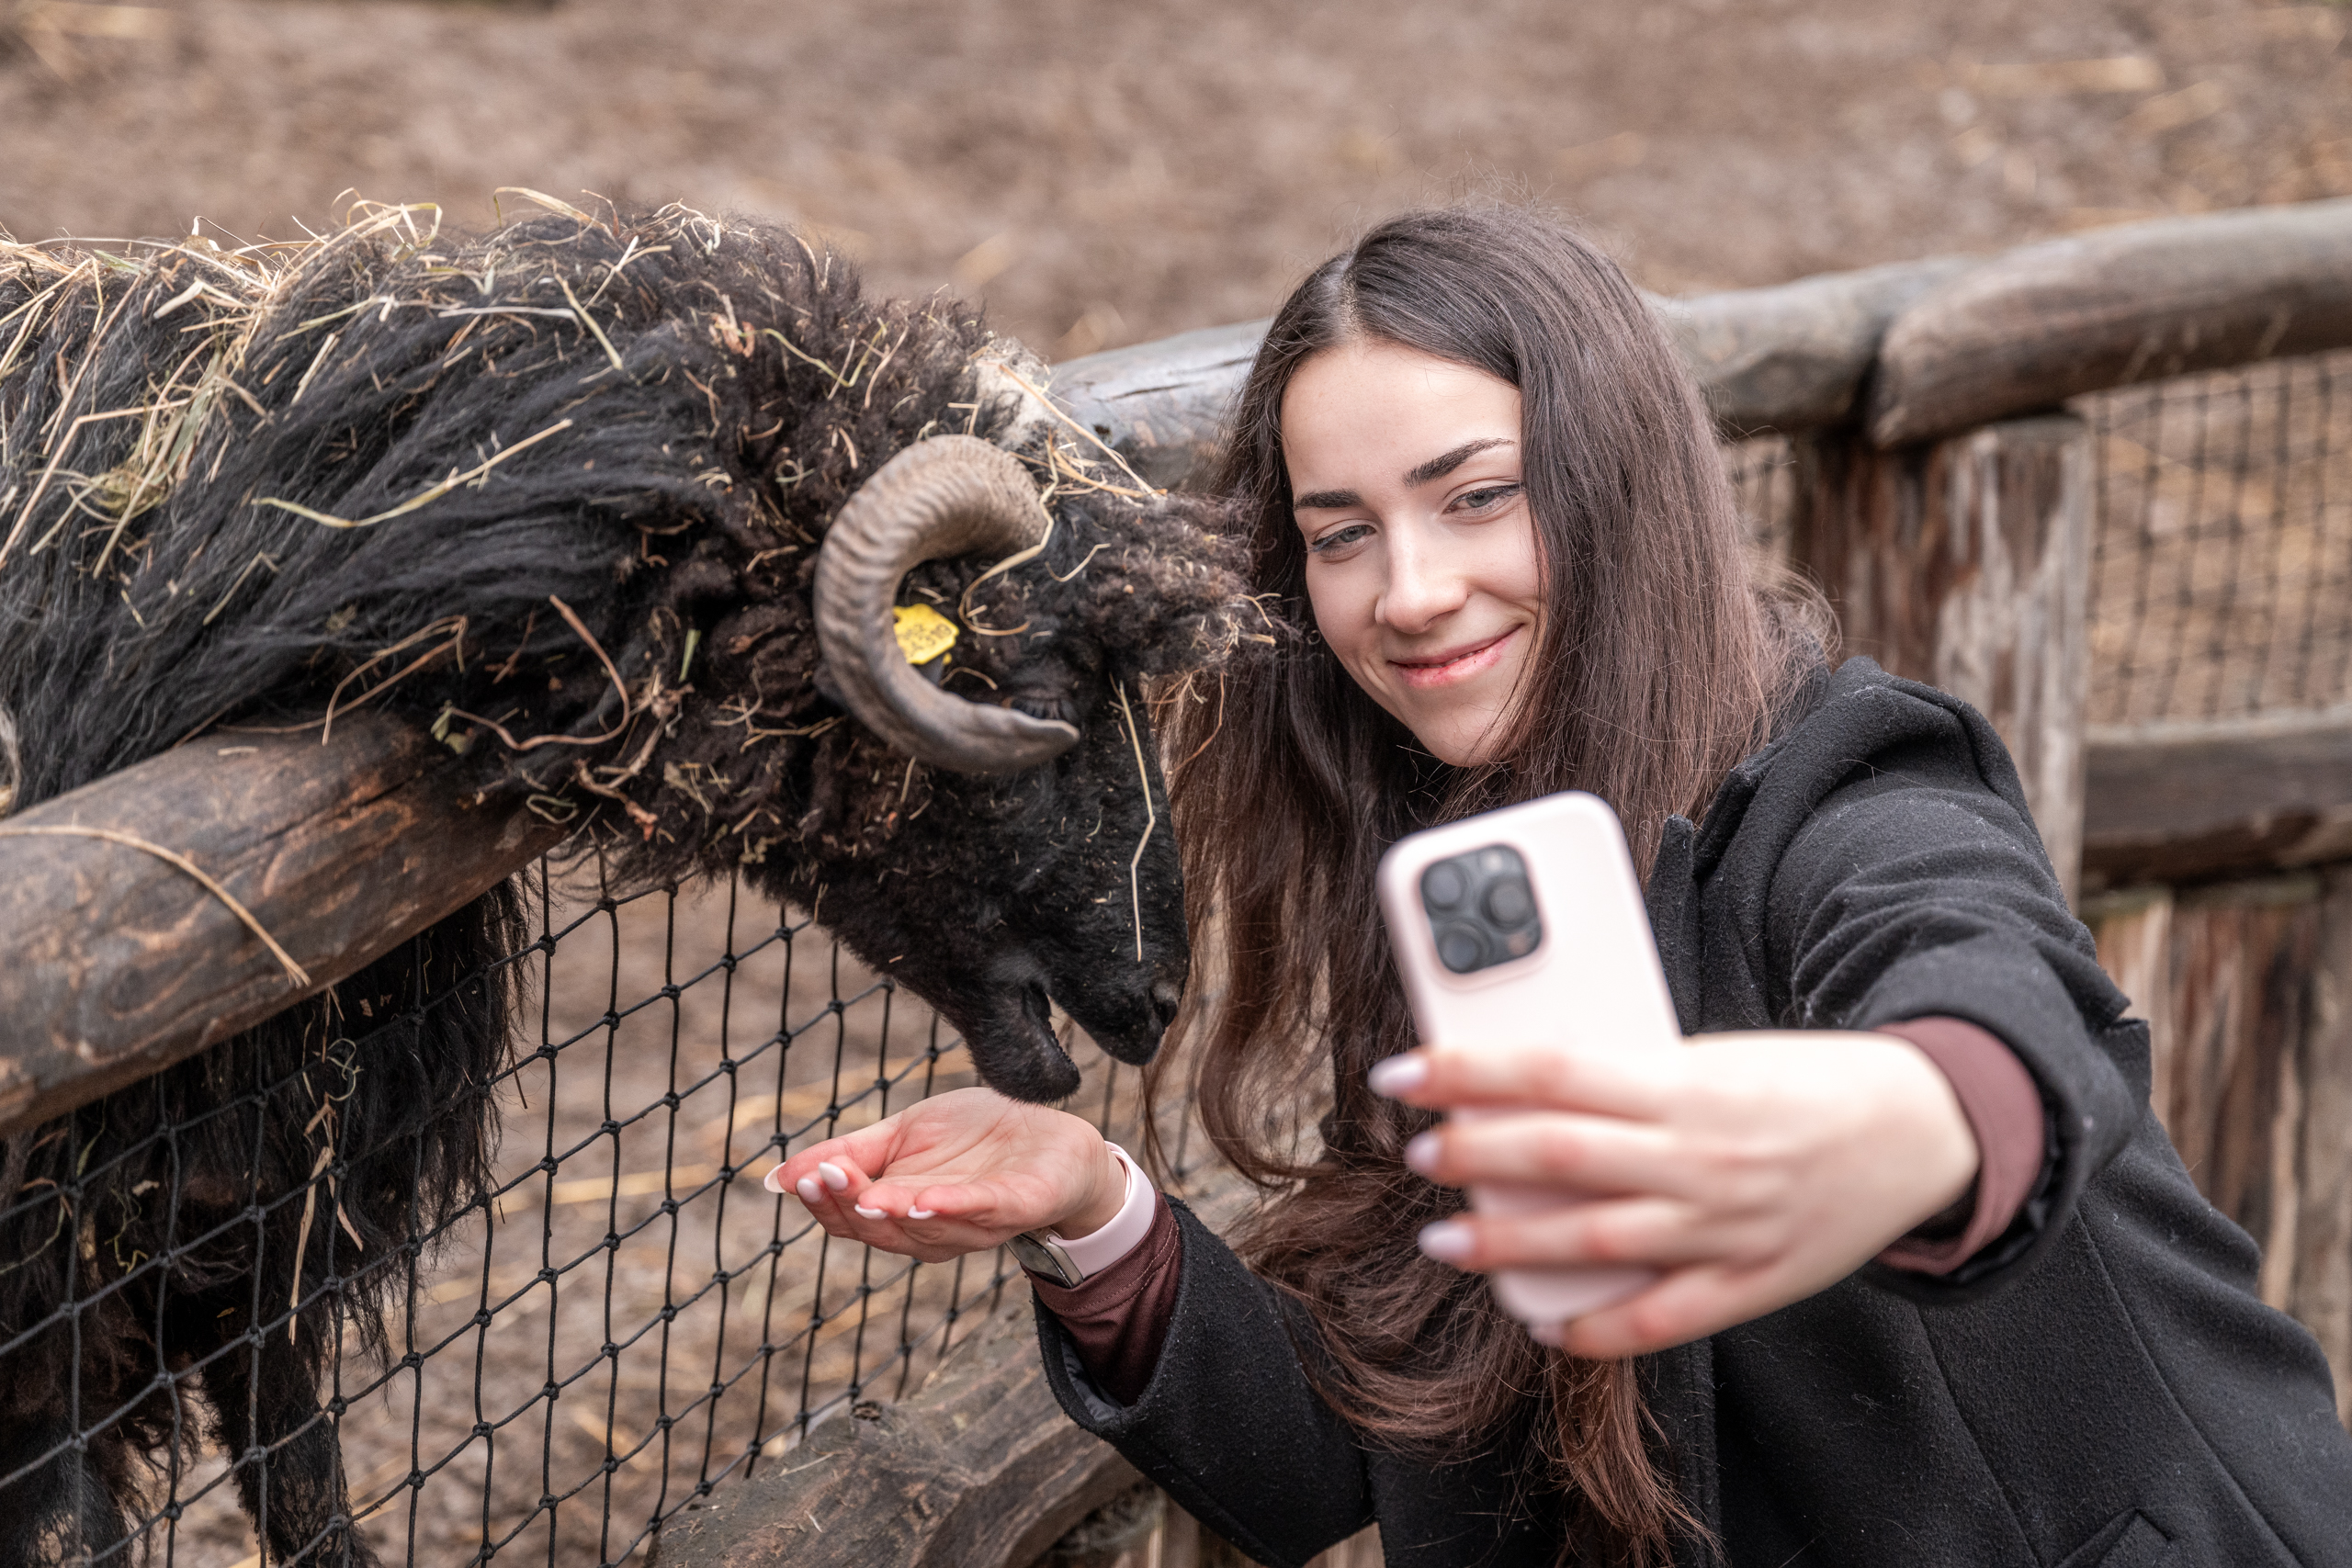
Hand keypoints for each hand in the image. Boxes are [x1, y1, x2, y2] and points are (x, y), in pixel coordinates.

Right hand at [762, 1088, 1125, 1263]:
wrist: (1051, 1126)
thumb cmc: (975, 1137)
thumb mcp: (903, 1134)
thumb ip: (850, 1154)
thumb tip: (778, 1178)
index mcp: (902, 1213)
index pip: (852, 1219)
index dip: (825, 1201)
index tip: (799, 1176)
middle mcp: (936, 1229)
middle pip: (883, 1231)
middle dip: (851, 1206)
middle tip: (823, 1177)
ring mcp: (979, 1223)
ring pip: (930, 1230)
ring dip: (896, 1214)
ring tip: (867, 1197)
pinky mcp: (1019, 1206)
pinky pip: (984, 1212)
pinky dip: (954, 1208)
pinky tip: (926, 1198)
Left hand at [1372, 1031, 1977, 1357]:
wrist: (1925, 1127)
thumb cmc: (1806, 1080)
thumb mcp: (1714, 1053)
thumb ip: (1632, 1077)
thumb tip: (1531, 1087)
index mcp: (1686, 1084)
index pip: (1551, 1072)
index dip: (1468, 1073)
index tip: (1404, 1073)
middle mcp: (1699, 1158)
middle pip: (1559, 1156)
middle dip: (1473, 1157)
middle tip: (1418, 1152)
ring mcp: (1724, 1227)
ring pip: (1594, 1241)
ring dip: (1508, 1246)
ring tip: (1447, 1241)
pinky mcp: (1751, 1281)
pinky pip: (1660, 1319)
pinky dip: (1597, 1330)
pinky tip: (1546, 1327)